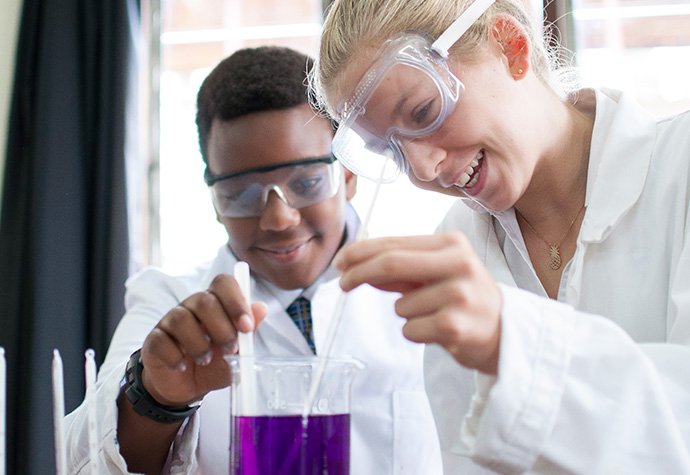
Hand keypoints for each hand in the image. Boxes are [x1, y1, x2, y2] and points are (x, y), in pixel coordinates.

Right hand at [139, 273, 267, 405]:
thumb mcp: (237, 352)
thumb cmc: (214, 364)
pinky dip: (176, 356)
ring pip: (181, 319)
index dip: (236, 301)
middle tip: (230, 349)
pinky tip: (183, 366)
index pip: (224, 283)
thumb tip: (261, 308)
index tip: (246, 326)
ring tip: (205, 360)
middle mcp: (191, 306)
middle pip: (204, 301)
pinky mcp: (154, 340)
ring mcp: (170, 321)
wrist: (186, 387)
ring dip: (199, 344)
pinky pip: (162, 340)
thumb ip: (248, 331)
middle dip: (222, 328)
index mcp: (215, 303)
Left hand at [334, 232, 501, 373]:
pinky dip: (415, 332)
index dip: (361, 252)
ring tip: (433, 315)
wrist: (505, 332)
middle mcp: (459, 264)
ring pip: (400, 305)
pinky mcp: (455, 327)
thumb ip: (400, 267)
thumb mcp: (436, 272)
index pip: (394, 244)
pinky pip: (409, 329)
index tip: (341, 261)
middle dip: (360, 273)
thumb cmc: (462, 298)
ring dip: (404, 312)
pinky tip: (438, 330)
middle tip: (343, 284)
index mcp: (452, 244)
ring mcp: (458, 295)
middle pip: (392, 263)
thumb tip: (355, 264)